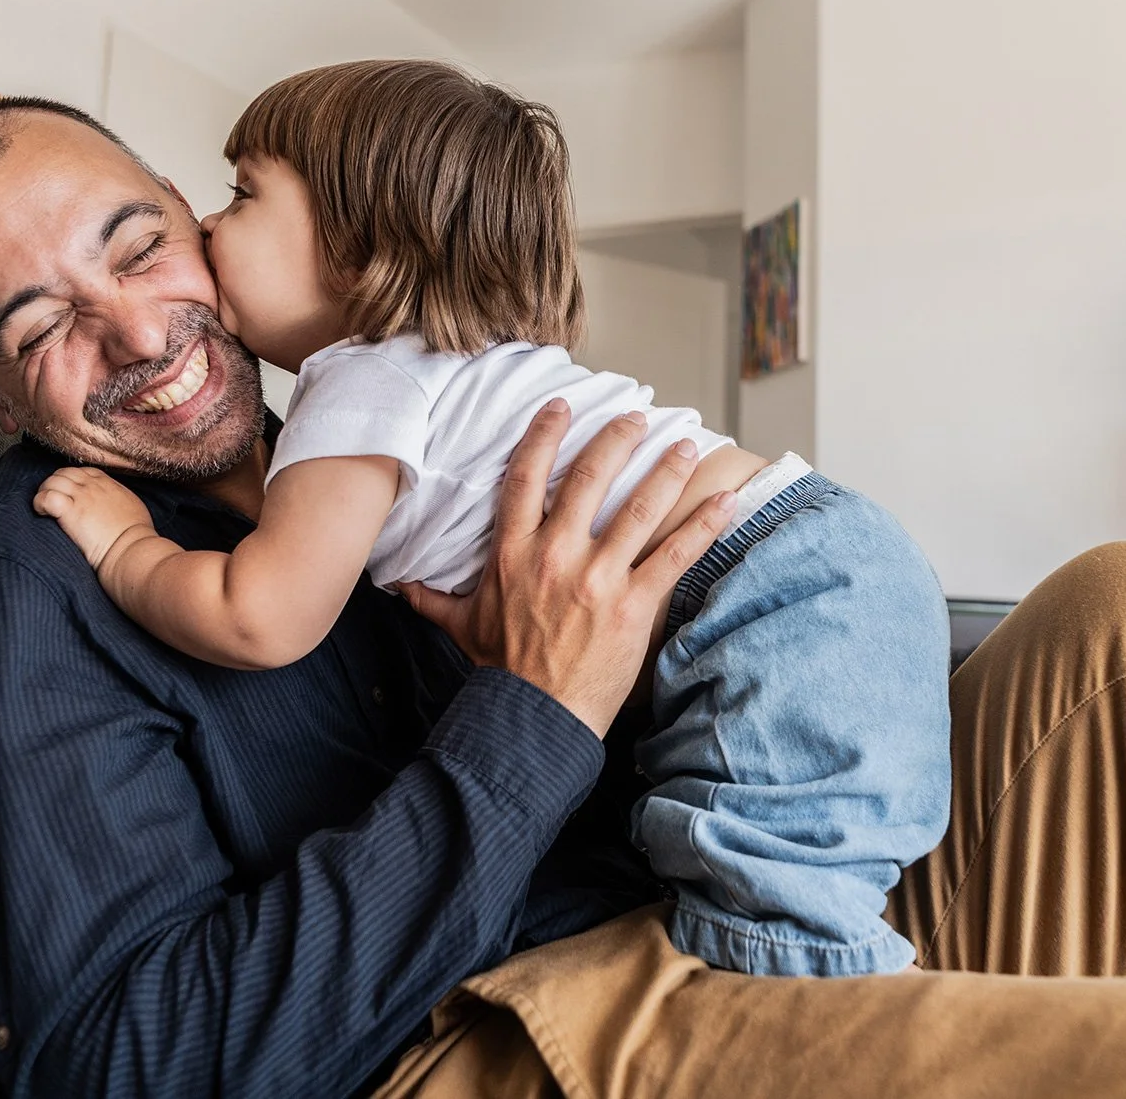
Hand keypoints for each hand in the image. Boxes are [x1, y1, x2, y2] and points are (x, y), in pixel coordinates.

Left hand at [34, 466, 157, 572]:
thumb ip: (119, 498)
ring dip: (44, 492)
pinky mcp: (70, 511)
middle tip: (52, 501)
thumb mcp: (133, 506)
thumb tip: (114, 504)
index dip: (70, 480)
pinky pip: (46, 497)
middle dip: (54, 484)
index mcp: (107, 483)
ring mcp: (81, 496)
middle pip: (64, 473)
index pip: (81, 471)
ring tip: (44, 509)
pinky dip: (39, 503)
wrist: (131, 547)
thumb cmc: (136, 534)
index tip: (68, 494)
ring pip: (52, 481)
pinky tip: (42, 513)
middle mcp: (93, 485)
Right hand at [401, 400, 736, 737]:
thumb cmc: (502, 672)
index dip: (543, 436)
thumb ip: (433, 598)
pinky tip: (726, 501)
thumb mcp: (461, 626)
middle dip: (616, 439)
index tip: (561, 407)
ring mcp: (596, 578)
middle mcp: (554, 556)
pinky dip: (704, 526)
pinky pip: (674, 554)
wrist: (533, 718)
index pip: (525, 478)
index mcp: (512, 553)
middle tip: (638, 416)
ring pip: (638, 509)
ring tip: (687, 445)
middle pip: (588, 479)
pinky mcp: (633, 605)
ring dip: (666, 471)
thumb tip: (398, 585)